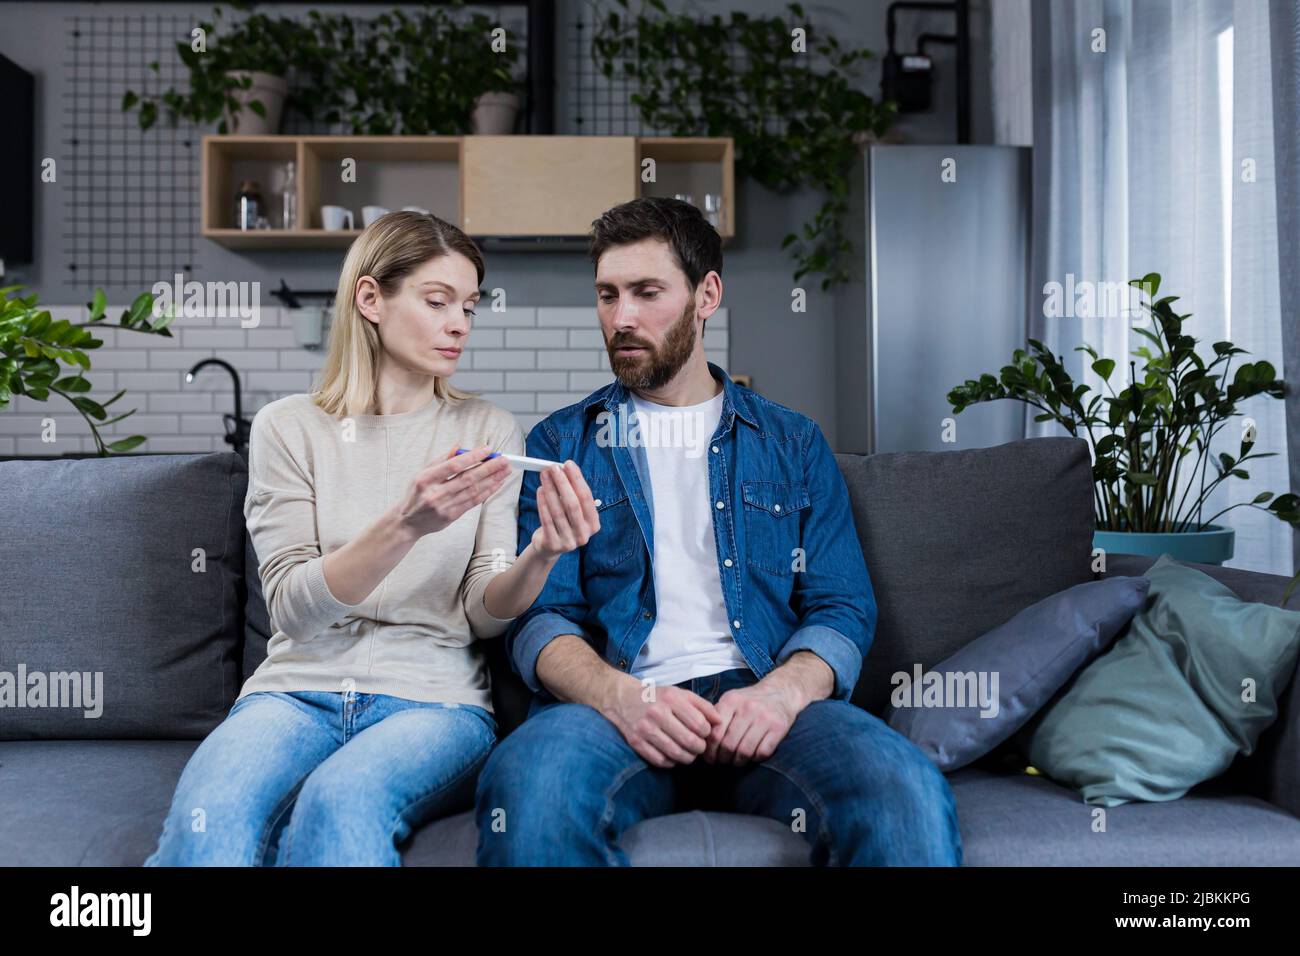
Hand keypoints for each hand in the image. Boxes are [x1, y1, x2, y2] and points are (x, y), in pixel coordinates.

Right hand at [395, 444, 511, 538]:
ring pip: (473, 490)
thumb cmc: (416, 493)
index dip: (473, 456)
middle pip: (468, 478)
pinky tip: (497, 483)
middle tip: (504, 460)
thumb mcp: (421, 473)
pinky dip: (487, 492)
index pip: (453, 466)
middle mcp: (435, 493)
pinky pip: (473, 502)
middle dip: (489, 468)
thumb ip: (441, 459)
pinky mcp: (451, 516)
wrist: (407, 522)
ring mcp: (444, 506)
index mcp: (426, 479)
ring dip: (492, 479)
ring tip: (505, 470)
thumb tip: (459, 446)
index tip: (488, 449)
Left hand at [530, 460, 599, 560]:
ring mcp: (569, 541)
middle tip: (553, 468)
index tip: (568, 464)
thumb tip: (565, 468)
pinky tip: (540, 491)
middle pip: (572, 504)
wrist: (550, 547)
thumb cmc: (564, 523)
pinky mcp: (554, 544)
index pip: (586, 498)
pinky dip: (542, 503)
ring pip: (558, 511)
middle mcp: (584, 534)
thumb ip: (573, 492)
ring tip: (544, 476)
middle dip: (562, 483)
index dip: (577, 479)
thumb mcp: (573, 511)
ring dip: (550, 490)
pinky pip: (546, 520)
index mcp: (593, 524)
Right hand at [604, 676, 722, 768]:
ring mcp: (645, 729)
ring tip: (690, 753)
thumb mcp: (680, 693)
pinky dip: (672, 762)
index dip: (707, 733)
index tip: (705, 733)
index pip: (699, 724)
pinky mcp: (636, 742)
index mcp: (671, 698)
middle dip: (700, 748)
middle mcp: (657, 713)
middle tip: (700, 747)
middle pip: (689, 741)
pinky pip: (661, 761)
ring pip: (676, 754)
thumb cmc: (657, 697)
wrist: (623, 699)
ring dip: (688, 757)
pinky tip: (674, 755)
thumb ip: (703, 705)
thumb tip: (720, 721)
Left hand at [704, 682, 801, 765]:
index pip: (715, 732)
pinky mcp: (778, 728)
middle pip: (728, 744)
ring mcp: (764, 718)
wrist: (781, 691)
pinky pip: (762, 752)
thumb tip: (701, 740)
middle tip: (721, 761)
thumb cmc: (750, 701)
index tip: (709, 757)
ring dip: (738, 761)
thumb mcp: (731, 700)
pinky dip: (755, 758)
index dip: (709, 750)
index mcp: (731, 700)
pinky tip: (752, 755)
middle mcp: (747, 708)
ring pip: (745, 751)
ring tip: (735, 760)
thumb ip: (716, 716)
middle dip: (722, 758)